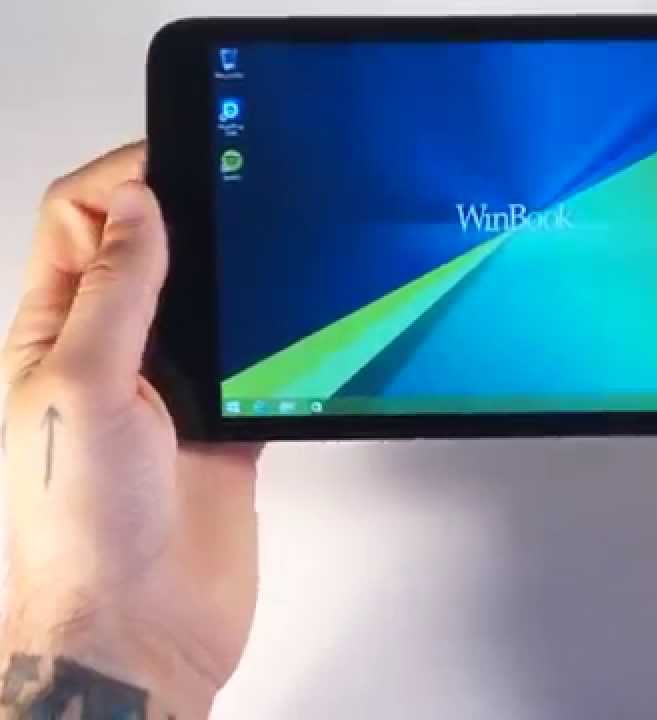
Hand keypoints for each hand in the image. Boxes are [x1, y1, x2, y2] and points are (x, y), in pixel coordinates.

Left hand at [1, 143, 260, 715]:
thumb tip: (140, 207)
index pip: (84, 222)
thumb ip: (118, 293)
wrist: (137, 630)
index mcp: (56, 334)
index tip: (186, 153)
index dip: (128, 178)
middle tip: (239, 191)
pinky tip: (293, 339)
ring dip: (237, 279)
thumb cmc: (79, 528)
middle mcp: (111, 357)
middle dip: (189, 215)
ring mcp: (172, 393)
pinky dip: (278, 345)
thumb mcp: (82, 384)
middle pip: (151, 252)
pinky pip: (256, 365)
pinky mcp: (225, 428)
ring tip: (267, 257)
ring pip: (209, 304)